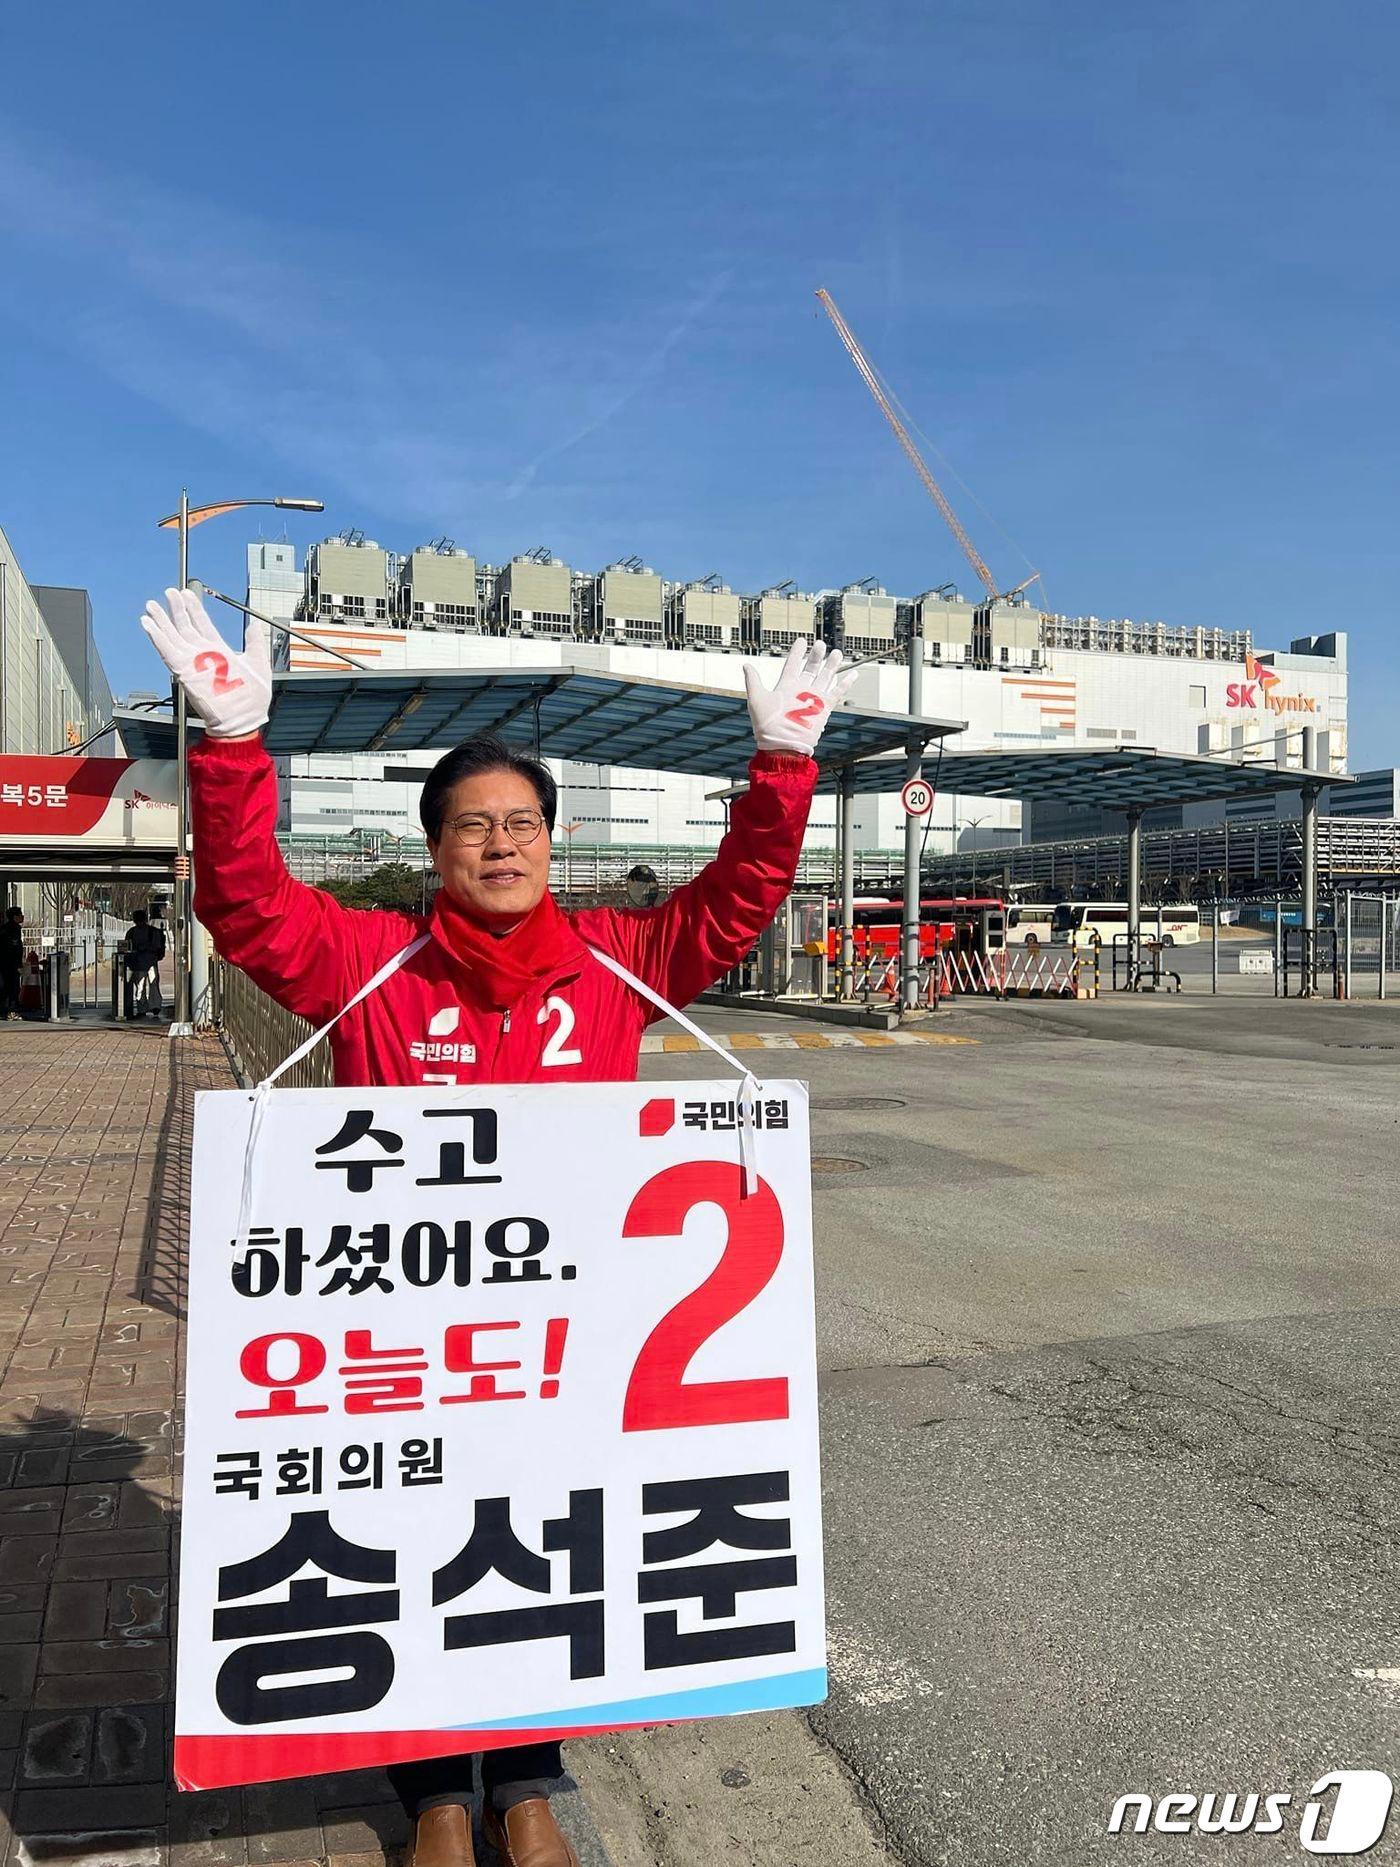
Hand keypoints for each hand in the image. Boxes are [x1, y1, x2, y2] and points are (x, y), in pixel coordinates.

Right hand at [140, 587, 271, 738]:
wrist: (243, 721)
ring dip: (161, 621)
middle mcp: (203, 655)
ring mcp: (192, 663)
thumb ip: (255, 643)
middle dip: (176, 609)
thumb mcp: (259, 665)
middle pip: (185, 627)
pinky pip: (167, 653)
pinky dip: (157, 638)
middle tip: (169, 592)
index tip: (187, 594)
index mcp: (219, 651)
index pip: (203, 625)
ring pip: (173, 637)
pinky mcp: (185, 672)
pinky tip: (149, 625)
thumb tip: (254, 626)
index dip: (195, 609)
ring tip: (151, 606)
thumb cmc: (252, 700)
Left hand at [742, 638, 858, 756]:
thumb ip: (754, 681)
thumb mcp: (757, 699)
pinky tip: (853, 673)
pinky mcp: (824, 708)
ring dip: (831, 665)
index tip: (802, 641)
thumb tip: (746, 665)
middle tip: (820, 644)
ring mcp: (813, 699)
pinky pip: (837, 693)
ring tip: (836, 652)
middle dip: (816, 656)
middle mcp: (801, 691)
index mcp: (785, 687)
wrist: (782, 745)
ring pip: (825, 677)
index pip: (793, 665)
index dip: (797, 652)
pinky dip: (846, 683)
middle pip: (811, 669)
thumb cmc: (767, 726)